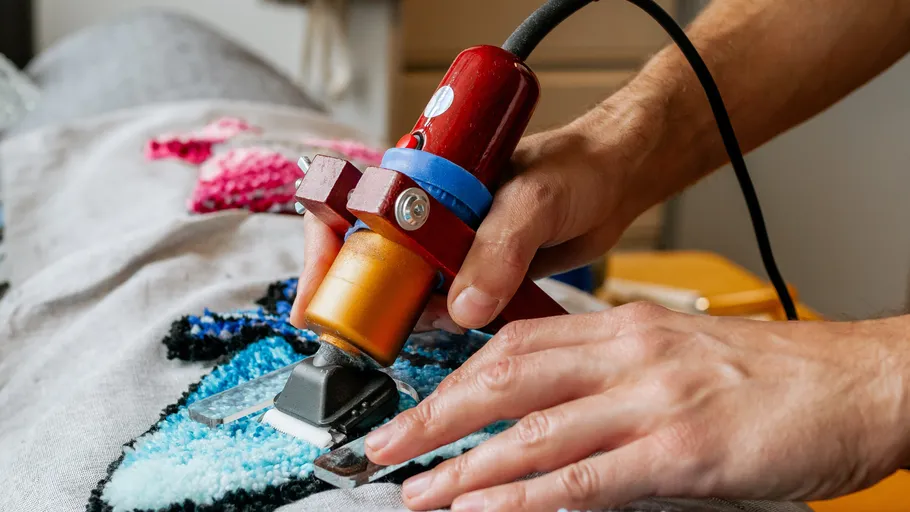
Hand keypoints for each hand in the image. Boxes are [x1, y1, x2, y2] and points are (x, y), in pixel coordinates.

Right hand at [290, 101, 659, 331]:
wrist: (617, 180)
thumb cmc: (576, 165)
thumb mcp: (535, 198)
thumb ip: (500, 247)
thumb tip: (464, 303)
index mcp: (423, 178)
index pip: (348, 212)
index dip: (326, 258)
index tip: (320, 302)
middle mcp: (427, 213)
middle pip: (371, 263)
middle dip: (371, 302)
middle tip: (377, 335)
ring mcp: (450, 246)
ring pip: (410, 292)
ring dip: (418, 317)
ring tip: (443, 322)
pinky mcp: (477, 272)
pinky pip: (451, 306)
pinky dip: (457, 324)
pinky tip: (474, 326)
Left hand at [363, 303, 909, 511]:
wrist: (863, 381)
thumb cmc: (779, 373)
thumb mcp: (681, 359)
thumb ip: (617, 378)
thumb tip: (559, 414)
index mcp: (627, 328)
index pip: (518, 344)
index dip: (459, 375)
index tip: (420, 402)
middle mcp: (630, 355)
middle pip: (506, 380)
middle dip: (436, 416)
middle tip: (383, 447)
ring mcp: (654, 401)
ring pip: (534, 432)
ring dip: (465, 465)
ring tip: (416, 491)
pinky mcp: (684, 451)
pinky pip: (588, 478)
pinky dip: (529, 497)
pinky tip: (487, 509)